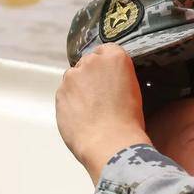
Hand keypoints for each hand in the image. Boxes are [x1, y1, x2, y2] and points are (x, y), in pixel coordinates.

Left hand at [56, 43, 150, 182]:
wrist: (110, 144)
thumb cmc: (128, 122)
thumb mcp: (134, 90)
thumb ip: (118, 75)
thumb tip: (108, 80)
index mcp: (115, 57)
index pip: (107, 49)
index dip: (108, 65)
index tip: (110, 77)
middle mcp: (92, 61)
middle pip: (89, 62)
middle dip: (92, 75)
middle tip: (102, 96)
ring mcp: (73, 76)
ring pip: (74, 77)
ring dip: (80, 88)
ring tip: (92, 109)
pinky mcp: (59, 93)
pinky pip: (65, 93)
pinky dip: (71, 102)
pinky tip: (82, 116)